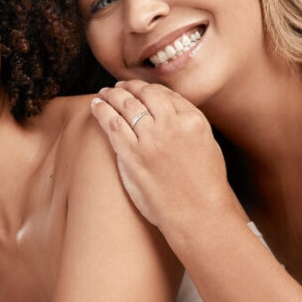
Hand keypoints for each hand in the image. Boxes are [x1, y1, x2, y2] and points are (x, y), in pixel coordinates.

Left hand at [89, 80, 241, 229]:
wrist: (199, 214)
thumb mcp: (206, 146)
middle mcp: (172, 124)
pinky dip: (101, 111)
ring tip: (104, 93)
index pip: (166, 95)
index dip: (148, 89)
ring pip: (126, 105)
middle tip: (118, 87)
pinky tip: (95, 106)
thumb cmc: (204, 186)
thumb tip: (166, 115)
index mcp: (193, 120)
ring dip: (112, 95)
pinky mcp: (132, 154)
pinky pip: (112, 124)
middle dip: (129, 88)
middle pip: (145, 95)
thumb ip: (186, 127)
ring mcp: (151, 138)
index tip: (138, 89)